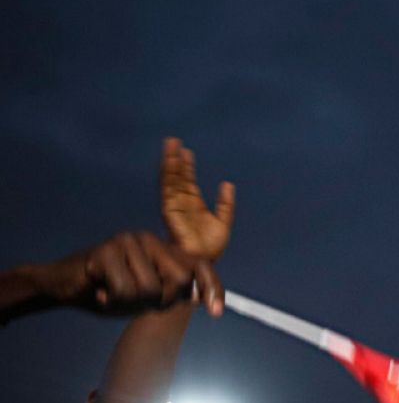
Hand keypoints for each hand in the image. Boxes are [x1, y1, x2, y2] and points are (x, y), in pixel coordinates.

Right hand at [32, 232, 223, 317]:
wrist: (64, 286)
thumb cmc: (109, 292)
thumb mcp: (145, 297)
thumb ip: (169, 294)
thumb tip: (194, 295)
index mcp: (164, 250)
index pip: (199, 266)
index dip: (211, 287)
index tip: (216, 313)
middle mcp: (150, 240)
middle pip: (179, 280)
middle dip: (160, 301)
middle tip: (134, 300)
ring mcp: (128, 241)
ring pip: (150, 289)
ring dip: (130, 303)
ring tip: (113, 294)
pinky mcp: (106, 250)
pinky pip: (124, 290)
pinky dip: (112, 301)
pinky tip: (100, 292)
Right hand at [160, 137, 234, 260]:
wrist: (203, 262)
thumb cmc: (210, 247)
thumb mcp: (223, 221)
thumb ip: (225, 203)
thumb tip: (227, 183)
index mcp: (193, 204)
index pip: (188, 181)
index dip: (187, 167)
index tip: (187, 151)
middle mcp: (182, 203)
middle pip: (177, 177)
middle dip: (175, 159)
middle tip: (173, 140)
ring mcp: (175, 206)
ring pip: (170, 180)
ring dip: (170, 162)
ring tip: (170, 146)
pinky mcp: (170, 211)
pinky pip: (168, 190)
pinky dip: (168, 176)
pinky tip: (169, 164)